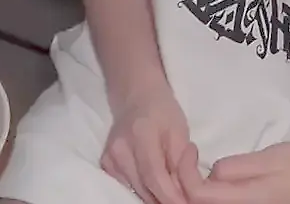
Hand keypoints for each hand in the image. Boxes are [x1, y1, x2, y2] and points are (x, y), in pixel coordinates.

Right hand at [102, 83, 203, 203]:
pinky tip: (155, 185)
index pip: (154, 176)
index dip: (170, 195)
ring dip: (155, 197)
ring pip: (136, 192)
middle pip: (144, 188)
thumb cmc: (163, 112)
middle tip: (183, 200)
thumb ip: (180, 165)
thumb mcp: (180, 133)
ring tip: (171, 192)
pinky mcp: (105, 165)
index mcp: (141, 134)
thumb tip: (183, 194)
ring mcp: (109, 158)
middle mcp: (120, 149)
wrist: (136, 97)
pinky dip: (144, 191)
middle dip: (165, 199)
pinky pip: (127, 187)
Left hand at [187, 142, 289, 203]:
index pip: (197, 195)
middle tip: (189, 159)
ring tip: (197, 168)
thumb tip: (209, 173)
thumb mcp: (271, 157)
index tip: (190, 151)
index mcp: (247, 201)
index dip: (183, 173)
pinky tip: (215, 183)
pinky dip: (213, 197)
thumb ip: (237, 167)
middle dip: (186, 184)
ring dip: (198, 192)